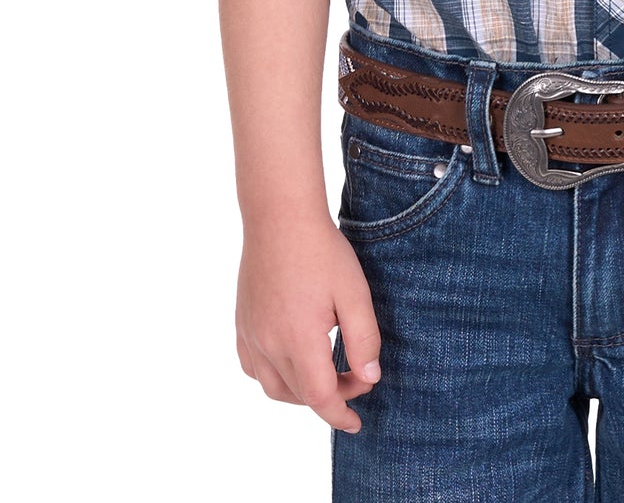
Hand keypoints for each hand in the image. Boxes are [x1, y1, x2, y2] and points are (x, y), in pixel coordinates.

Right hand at [235, 212, 381, 433]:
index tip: (359, 420)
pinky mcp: (242, 323)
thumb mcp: (354, 292)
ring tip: (326, 379)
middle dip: (330, 397)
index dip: (341, 414)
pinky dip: (274, 377)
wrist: (280, 216)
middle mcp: (268, 344)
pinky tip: (291, 363)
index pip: (320, 398)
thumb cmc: (321, 251)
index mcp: (298, 339)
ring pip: (273, 387)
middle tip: (356, 379)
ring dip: (301, 393)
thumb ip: (364, 339)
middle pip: (299, 395)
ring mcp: (250, 334)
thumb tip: (369, 378)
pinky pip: (254, 368)